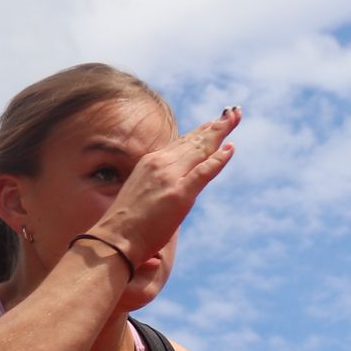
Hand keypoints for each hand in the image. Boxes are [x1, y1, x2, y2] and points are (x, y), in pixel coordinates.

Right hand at [90, 107, 241, 269]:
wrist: (115, 238)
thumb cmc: (128, 224)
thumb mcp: (144, 194)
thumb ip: (160, 184)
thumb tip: (174, 187)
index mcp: (151, 163)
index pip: (182, 143)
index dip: (200, 131)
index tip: (215, 121)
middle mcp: (160, 164)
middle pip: (194, 141)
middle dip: (216, 126)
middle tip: (234, 113)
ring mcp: (170, 178)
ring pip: (200, 150)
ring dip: (220, 133)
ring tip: (235, 118)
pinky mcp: (179, 194)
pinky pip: (203, 172)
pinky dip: (218, 160)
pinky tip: (230, 148)